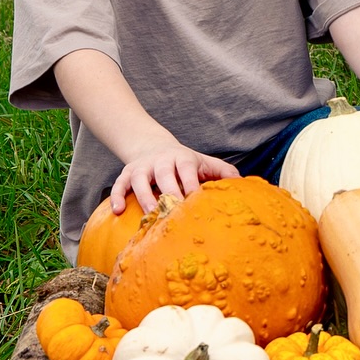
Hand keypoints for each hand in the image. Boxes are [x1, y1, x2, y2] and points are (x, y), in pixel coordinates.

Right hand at [110, 146, 238, 214]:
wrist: (153, 146)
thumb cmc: (185, 162)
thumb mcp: (204, 163)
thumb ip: (224, 173)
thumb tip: (242, 185)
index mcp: (183, 158)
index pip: (187, 169)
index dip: (191, 183)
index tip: (196, 201)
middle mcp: (161, 160)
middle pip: (164, 174)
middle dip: (169, 191)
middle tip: (174, 210)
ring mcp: (142, 167)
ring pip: (139, 180)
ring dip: (144, 196)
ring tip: (151, 213)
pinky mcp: (126, 173)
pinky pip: (119, 184)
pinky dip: (117, 196)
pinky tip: (118, 211)